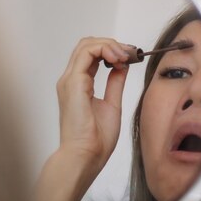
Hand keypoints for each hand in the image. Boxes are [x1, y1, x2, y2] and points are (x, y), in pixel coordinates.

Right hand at [56, 37, 130, 174]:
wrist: (86, 156)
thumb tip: (122, 67)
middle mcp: (71, 80)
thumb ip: (115, 83)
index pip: (91, 55)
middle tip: (130, 53)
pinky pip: (87, 53)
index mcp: (78, 85)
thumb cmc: (96, 139)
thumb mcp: (112, 104)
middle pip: (87, 45)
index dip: (111, 50)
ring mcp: (70, 80)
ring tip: (125, 56)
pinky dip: (105, 49)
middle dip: (111, 44)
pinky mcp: (74, 82)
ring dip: (109, 45)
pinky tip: (119, 59)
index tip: (130, 57)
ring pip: (86, 44)